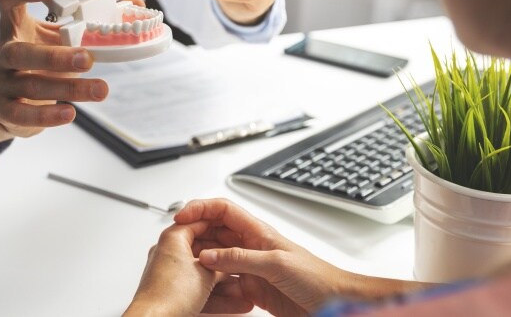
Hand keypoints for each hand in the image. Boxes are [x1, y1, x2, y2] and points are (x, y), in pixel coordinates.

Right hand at [0, 0, 109, 145]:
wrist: (4, 101)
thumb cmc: (41, 61)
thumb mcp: (60, 38)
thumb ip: (92, 21)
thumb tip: (135, 2)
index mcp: (16, 26)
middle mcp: (3, 52)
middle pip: (21, 52)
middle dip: (55, 56)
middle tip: (88, 58)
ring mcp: (1, 81)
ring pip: (32, 84)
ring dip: (68, 88)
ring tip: (101, 90)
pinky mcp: (3, 109)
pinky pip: (22, 113)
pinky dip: (47, 116)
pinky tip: (70, 114)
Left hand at [125, 221, 252, 315]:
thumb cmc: (170, 295)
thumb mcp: (206, 274)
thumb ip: (222, 263)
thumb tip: (231, 262)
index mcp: (173, 238)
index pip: (200, 222)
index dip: (221, 227)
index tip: (236, 231)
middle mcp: (169, 253)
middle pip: (204, 250)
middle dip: (226, 260)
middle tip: (242, 260)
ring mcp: (170, 274)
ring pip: (202, 273)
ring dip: (224, 282)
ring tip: (243, 287)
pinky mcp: (172, 293)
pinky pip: (198, 289)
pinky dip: (215, 295)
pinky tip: (234, 302)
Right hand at [175, 199, 428, 315]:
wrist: (334, 302)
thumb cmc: (317, 276)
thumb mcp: (275, 263)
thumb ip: (240, 258)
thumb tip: (208, 255)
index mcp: (258, 231)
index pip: (223, 210)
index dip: (201, 208)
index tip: (180, 217)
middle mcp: (252, 246)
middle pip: (216, 233)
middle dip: (196, 237)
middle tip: (176, 247)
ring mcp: (251, 267)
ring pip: (218, 260)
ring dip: (202, 264)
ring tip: (186, 271)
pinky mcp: (253, 289)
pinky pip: (226, 284)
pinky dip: (214, 288)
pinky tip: (205, 293)